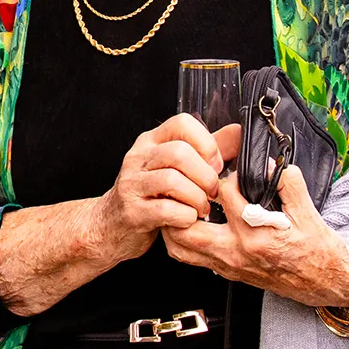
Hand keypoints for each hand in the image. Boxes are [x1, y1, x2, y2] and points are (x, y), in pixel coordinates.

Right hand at [92, 115, 227, 264]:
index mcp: (151, 142)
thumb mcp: (175, 167)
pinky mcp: (133, 212)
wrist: (111, 225)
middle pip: (179, 153)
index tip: (215, 164)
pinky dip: (185, 217)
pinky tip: (186, 220)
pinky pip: (167, 210)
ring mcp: (132, 184)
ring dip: (197, 198)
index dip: (206, 142)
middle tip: (212, 192)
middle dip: (205, 175)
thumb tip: (237, 133)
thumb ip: (206, 149)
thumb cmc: (149, 194)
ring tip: (201, 208)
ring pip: (173, 181)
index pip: (182, 123)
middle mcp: (138, 158)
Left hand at [161, 165, 348, 307]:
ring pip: (181, 247)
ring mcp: (229, 265)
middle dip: (181, 203)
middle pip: (187, 227)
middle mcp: (237, 252)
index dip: (223, 174)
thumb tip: (270, 164)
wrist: (324, 282)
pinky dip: (182, 240)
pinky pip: (190, 258)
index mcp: (257, 234)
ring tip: (181, 205)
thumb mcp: (309, 212)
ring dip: (174, 224)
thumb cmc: (316, 249)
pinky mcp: (226, 273)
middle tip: (187, 187)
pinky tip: (188, 224)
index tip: (228, 169)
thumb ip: (289, 183)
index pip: (224, 194)